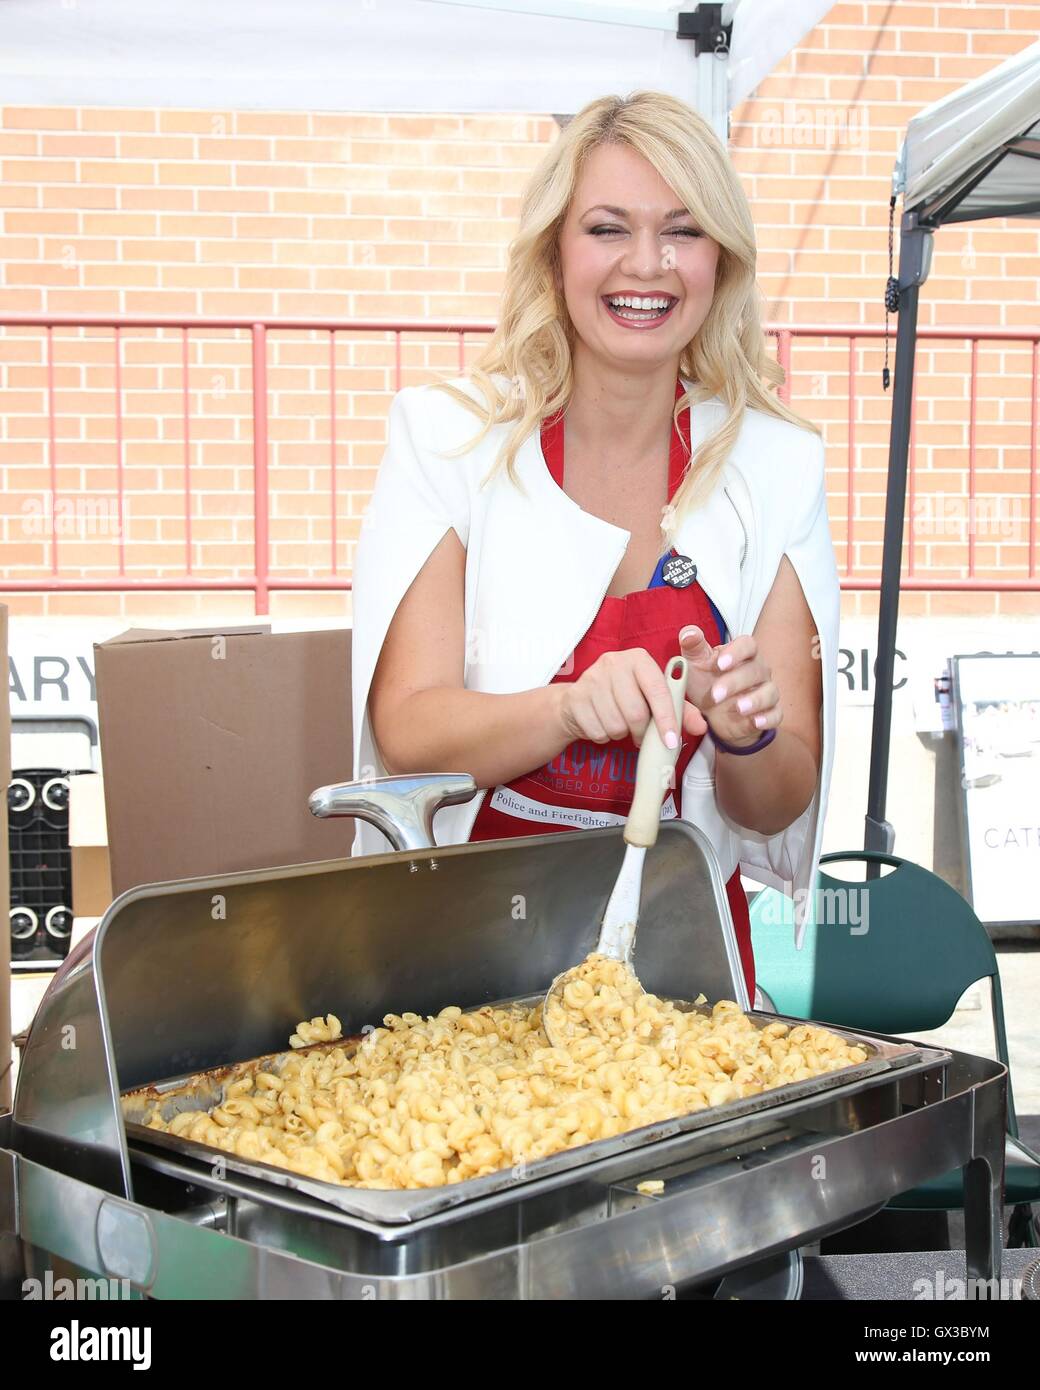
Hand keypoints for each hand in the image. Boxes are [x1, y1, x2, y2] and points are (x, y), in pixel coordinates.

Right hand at [556, 647, 708, 749]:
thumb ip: (680, 711)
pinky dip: (603, 736)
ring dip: (621, 734)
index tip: (671, 741)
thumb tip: (701, 727)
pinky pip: (597, 731)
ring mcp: (591, 678)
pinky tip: (602, 724)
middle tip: (639, 733)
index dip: (666, 718)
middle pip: (636, 713)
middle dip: (640, 731)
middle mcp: (614, 663)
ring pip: (616, 725)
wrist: (578, 700)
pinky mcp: (575, 697)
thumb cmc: (624, 697)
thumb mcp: (654, 698)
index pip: (657, 690)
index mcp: (638, 659)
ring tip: (619, 724)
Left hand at [678, 625, 781, 747]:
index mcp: (742, 653)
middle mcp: (758, 670)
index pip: (748, 644)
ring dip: (755, 700)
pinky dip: (768, 718)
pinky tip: (756, 722)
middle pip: (756, 670)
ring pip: (770, 692)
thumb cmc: (706, 682)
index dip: (736, 652)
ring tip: (739, 708)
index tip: (720, 664)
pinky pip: (776, 714)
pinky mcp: (769, 712)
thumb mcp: (694, 663)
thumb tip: (689, 633)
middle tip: (715, 695)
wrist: (714, 713)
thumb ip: (692, 646)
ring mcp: (766, 691)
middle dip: (735, 682)